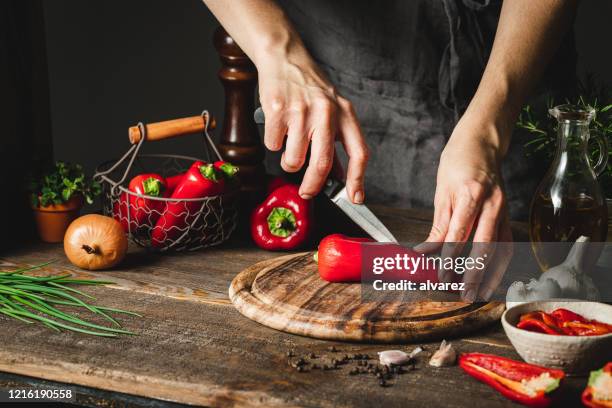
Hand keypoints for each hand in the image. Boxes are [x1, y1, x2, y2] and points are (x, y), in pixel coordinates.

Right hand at [257, 55, 368, 202]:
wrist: (284, 58)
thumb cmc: (310, 88)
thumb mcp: (332, 111)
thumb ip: (336, 143)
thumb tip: (339, 177)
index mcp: (345, 114)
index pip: (359, 153)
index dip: (358, 179)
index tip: (355, 198)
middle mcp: (326, 113)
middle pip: (322, 163)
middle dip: (313, 185)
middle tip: (307, 192)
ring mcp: (301, 112)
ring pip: (294, 159)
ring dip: (289, 162)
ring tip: (290, 146)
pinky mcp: (277, 110)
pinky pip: (273, 145)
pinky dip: (273, 143)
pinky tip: (278, 128)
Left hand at [419, 120, 513, 301]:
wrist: (481, 143)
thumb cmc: (457, 164)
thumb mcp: (441, 192)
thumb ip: (438, 225)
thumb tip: (425, 252)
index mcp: (471, 195)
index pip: (459, 235)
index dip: (449, 260)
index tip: (441, 277)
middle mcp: (492, 203)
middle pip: (485, 246)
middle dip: (475, 274)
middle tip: (464, 294)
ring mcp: (503, 209)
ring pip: (501, 248)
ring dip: (492, 274)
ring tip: (480, 293)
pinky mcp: (507, 213)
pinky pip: (506, 242)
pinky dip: (499, 262)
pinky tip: (492, 276)